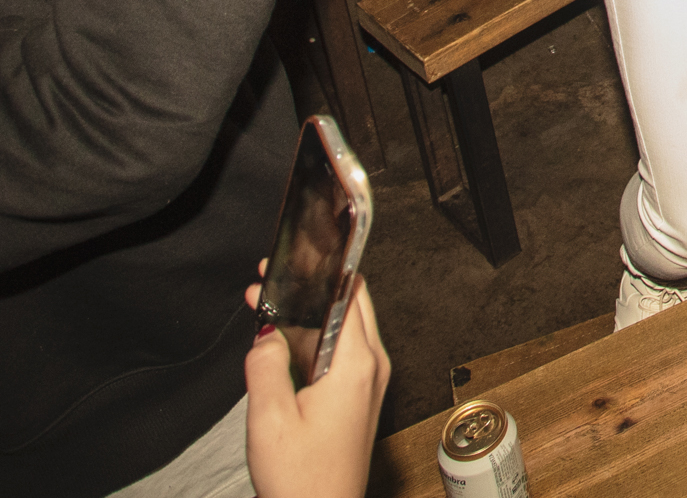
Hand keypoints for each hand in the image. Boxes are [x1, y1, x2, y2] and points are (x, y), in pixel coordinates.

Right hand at [245, 275, 389, 497]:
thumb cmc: (302, 480)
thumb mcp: (270, 420)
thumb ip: (265, 366)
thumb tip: (265, 332)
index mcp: (356, 364)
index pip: (349, 294)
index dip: (319, 271)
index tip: (291, 259)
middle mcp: (372, 366)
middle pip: (349, 306)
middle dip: (311, 287)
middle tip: (274, 278)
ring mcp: (368, 381)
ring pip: (342, 329)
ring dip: (308, 315)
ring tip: (268, 304)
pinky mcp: (359, 396)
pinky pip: (339, 353)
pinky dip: (312, 340)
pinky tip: (282, 341)